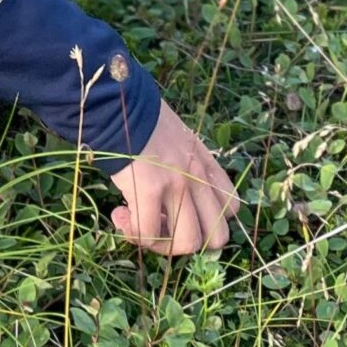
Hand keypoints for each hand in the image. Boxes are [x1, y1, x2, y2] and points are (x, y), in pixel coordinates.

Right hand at [109, 103, 240, 255]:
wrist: (115, 103)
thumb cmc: (138, 120)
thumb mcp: (176, 140)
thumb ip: (183, 166)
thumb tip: (168, 199)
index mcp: (206, 164)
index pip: (231, 209)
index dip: (206, 221)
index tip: (178, 212)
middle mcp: (198, 177)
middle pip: (217, 236)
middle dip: (187, 240)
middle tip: (161, 226)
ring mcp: (178, 185)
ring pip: (188, 243)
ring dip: (161, 243)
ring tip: (137, 225)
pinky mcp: (150, 190)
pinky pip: (149, 233)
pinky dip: (133, 233)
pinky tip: (118, 215)